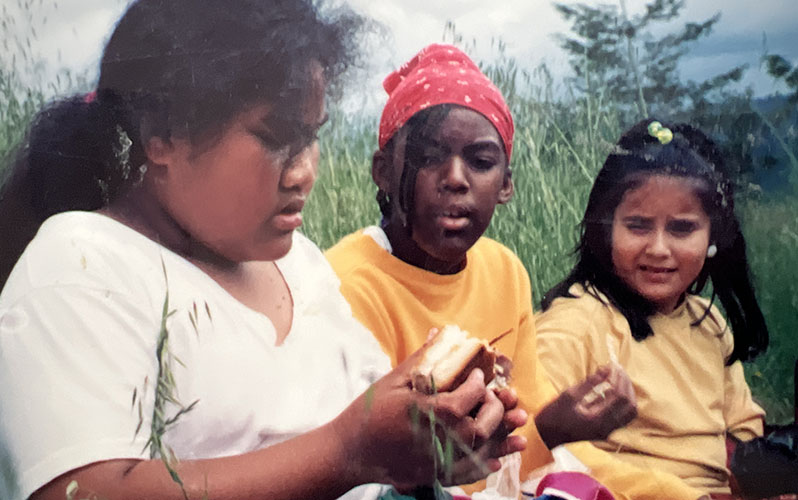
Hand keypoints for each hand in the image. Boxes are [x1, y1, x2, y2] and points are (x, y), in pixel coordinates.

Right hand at [332, 340, 525, 488]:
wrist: (349, 452)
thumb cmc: (367, 413)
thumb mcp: (393, 381)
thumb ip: (422, 360)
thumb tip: (439, 333)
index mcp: (427, 412)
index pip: (466, 399)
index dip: (479, 386)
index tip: (479, 377)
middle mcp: (436, 439)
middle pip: (479, 427)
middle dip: (495, 410)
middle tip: (496, 397)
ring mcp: (436, 461)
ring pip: (480, 452)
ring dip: (502, 440)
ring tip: (519, 429)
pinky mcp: (434, 475)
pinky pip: (467, 473)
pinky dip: (486, 466)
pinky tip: (498, 458)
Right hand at [535, 363, 636, 448]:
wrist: (546, 435)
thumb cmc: (554, 415)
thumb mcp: (570, 395)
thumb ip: (590, 382)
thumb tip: (606, 368)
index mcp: (596, 420)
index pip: (619, 397)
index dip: (618, 378)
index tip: (612, 365)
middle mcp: (606, 429)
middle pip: (630, 405)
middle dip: (626, 384)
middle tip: (617, 369)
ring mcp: (607, 432)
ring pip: (630, 412)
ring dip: (628, 393)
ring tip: (618, 378)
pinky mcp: (606, 431)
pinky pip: (624, 416)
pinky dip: (623, 402)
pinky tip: (614, 389)